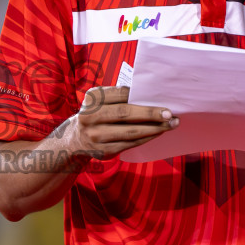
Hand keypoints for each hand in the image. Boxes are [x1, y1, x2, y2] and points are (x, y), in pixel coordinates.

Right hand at [58, 86, 177, 158]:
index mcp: (92, 98)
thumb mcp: (101, 101)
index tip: (162, 99)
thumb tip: (152, 98)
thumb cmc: (97, 115)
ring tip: (169, 125)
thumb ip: (119, 97)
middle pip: (125, 113)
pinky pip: (129, 144)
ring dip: (153, 129)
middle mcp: (90, 116)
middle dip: (150, 113)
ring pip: (130, 132)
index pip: (121, 94)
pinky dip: (146, 139)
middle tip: (169, 114)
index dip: (142, 96)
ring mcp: (95, 135)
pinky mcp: (103, 151)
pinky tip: (157, 134)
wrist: (75, 140)